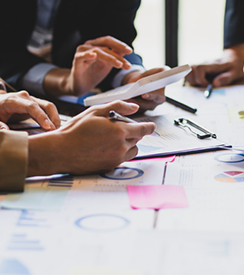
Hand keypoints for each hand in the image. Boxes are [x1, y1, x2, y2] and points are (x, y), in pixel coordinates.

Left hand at [0, 91, 59, 129]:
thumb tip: (6, 131)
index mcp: (14, 100)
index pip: (31, 107)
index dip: (41, 117)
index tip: (48, 127)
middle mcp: (26, 98)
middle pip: (45, 105)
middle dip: (53, 118)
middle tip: (56, 132)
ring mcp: (32, 100)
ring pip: (49, 107)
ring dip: (55, 118)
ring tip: (57, 131)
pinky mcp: (35, 104)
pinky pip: (47, 110)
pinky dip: (52, 118)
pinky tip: (54, 127)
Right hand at [27, 100, 155, 176]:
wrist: (60, 151)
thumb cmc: (76, 130)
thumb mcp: (96, 111)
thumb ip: (118, 107)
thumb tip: (135, 107)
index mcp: (120, 131)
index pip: (144, 129)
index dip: (149, 127)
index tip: (151, 126)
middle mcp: (122, 146)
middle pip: (137, 138)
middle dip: (132, 132)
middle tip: (116, 127)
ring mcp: (117, 158)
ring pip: (132, 149)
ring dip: (128, 143)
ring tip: (111, 138)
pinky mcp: (111, 166)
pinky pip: (123, 158)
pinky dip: (120, 152)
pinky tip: (105, 147)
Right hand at [44, 36, 132, 96]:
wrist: (81, 85)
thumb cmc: (94, 73)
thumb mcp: (108, 64)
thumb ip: (116, 56)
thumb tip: (126, 51)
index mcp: (97, 45)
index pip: (109, 41)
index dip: (120, 45)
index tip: (130, 51)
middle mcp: (89, 45)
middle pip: (105, 43)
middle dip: (118, 50)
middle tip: (127, 58)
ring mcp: (82, 52)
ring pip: (97, 51)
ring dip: (109, 57)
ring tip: (119, 64)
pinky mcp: (76, 61)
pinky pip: (81, 56)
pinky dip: (87, 55)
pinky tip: (93, 56)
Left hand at [123, 67, 165, 111]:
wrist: (139, 81)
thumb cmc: (149, 77)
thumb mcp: (158, 72)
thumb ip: (163, 72)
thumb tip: (167, 71)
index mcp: (160, 97)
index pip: (156, 98)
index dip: (151, 96)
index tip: (144, 94)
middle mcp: (152, 104)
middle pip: (144, 104)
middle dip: (136, 102)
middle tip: (128, 98)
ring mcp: (142, 108)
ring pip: (135, 108)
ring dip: (128, 104)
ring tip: (121, 99)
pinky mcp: (133, 109)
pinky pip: (128, 108)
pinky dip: (123, 104)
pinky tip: (117, 100)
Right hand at [185, 43, 243, 86]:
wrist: (232, 59)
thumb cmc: (234, 67)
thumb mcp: (234, 74)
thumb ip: (225, 78)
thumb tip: (214, 84)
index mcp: (212, 65)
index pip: (199, 68)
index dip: (200, 79)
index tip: (208, 85)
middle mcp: (203, 64)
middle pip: (190, 70)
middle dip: (195, 81)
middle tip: (205, 86)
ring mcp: (200, 66)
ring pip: (187, 72)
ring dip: (192, 81)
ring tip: (202, 85)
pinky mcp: (198, 70)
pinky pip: (189, 74)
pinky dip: (192, 81)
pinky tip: (200, 84)